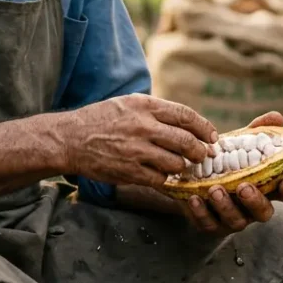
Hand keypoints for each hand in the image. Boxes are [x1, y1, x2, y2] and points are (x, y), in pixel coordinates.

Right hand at [59, 93, 218, 187]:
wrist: (70, 139)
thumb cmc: (102, 119)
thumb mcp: (130, 104)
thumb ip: (157, 111)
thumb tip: (187, 124)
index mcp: (145, 106)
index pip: (185, 116)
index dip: (204, 127)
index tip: (212, 136)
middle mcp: (143, 127)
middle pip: (186, 141)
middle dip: (199, 151)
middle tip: (202, 155)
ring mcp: (136, 150)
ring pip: (176, 163)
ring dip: (181, 166)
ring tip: (179, 165)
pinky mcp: (129, 171)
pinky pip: (159, 178)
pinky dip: (164, 178)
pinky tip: (160, 173)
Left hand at [180, 111, 282, 235]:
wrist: (194, 179)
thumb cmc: (227, 161)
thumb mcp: (240, 144)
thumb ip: (258, 131)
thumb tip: (276, 116)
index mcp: (265, 188)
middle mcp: (252, 207)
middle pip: (263, 212)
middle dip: (255, 201)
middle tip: (243, 187)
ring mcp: (232, 218)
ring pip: (236, 220)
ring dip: (226, 206)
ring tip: (214, 189)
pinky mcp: (211, 225)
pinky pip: (208, 223)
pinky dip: (201, 212)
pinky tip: (193, 198)